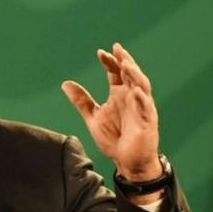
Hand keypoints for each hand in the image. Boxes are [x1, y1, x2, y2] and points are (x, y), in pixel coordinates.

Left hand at [61, 43, 161, 182]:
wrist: (127, 162)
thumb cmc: (114, 138)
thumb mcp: (93, 117)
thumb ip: (81, 101)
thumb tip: (65, 83)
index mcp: (119, 94)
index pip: (116, 73)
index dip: (110, 62)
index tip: (100, 53)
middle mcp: (132, 97)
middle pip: (130, 74)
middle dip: (124, 61)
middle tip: (117, 49)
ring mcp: (141, 108)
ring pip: (142, 86)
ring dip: (134, 75)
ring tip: (125, 64)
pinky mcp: (147, 121)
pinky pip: (146, 108)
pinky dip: (141, 99)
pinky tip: (134, 91)